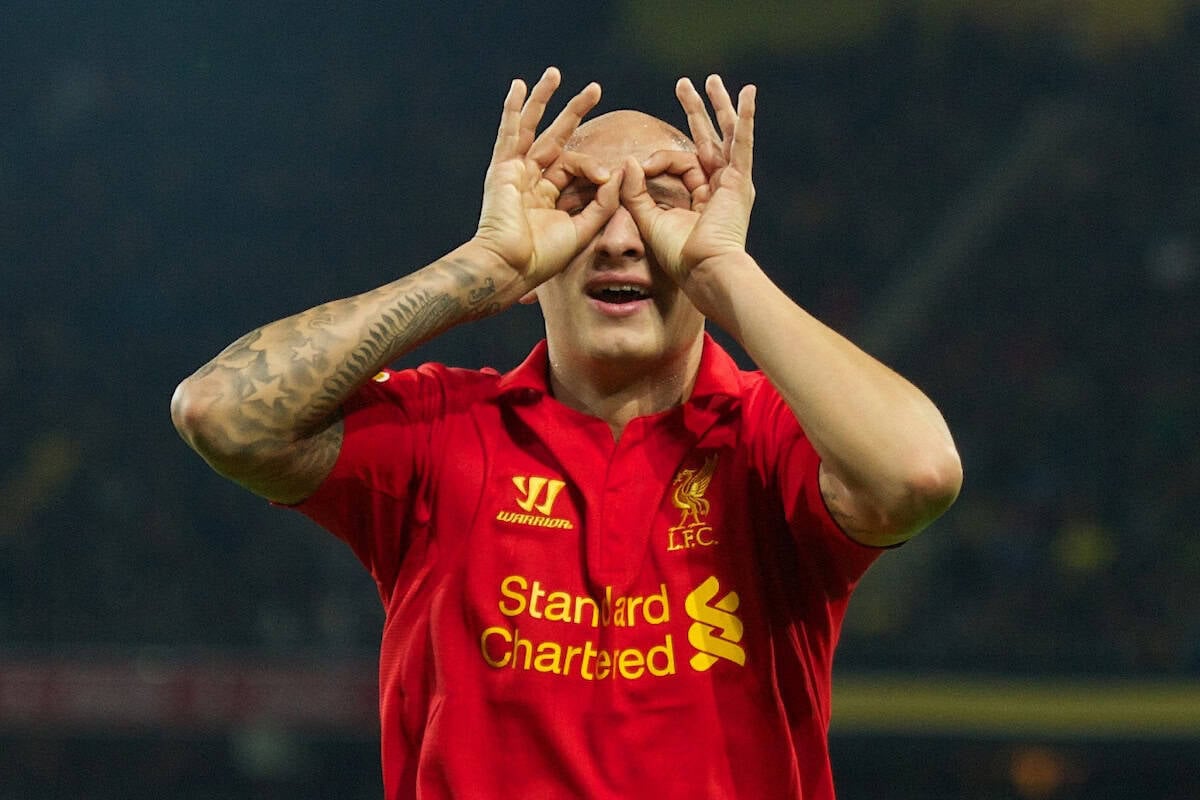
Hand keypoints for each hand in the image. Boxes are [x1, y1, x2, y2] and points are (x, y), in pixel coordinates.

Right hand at [473, 67, 619, 291]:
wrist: (512, 267)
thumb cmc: (544, 257)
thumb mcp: (583, 227)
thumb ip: (603, 202)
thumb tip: (622, 172)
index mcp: (549, 198)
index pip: (576, 168)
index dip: (595, 169)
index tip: (607, 178)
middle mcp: (532, 181)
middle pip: (557, 138)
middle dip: (575, 113)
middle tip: (596, 89)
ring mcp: (516, 172)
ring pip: (533, 128)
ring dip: (545, 99)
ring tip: (556, 73)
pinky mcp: (503, 169)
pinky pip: (510, 133)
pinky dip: (514, 109)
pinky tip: (520, 86)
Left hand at [622, 75, 756, 286]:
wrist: (705, 270)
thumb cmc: (680, 256)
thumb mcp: (648, 219)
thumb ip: (635, 191)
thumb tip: (628, 160)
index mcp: (702, 199)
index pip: (680, 163)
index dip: (656, 161)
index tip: (640, 167)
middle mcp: (720, 187)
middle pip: (707, 140)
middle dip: (695, 111)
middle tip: (684, 85)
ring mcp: (733, 182)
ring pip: (725, 134)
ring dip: (717, 105)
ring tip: (711, 80)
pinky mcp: (740, 180)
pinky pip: (742, 142)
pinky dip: (745, 118)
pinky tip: (747, 94)